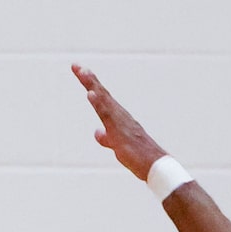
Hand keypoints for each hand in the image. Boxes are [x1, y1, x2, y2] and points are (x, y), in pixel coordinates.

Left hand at [72, 65, 167, 180]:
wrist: (154, 165)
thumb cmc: (138, 156)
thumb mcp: (117, 145)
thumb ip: (107, 138)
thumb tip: (98, 133)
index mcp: (118, 117)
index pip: (102, 98)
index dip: (91, 84)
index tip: (81, 71)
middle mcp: (119, 115)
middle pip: (101, 93)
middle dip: (89, 79)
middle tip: (77, 66)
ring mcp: (120, 121)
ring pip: (103, 100)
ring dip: (93, 85)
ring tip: (83, 72)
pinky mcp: (119, 131)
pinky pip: (107, 115)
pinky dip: (98, 103)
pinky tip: (90, 93)